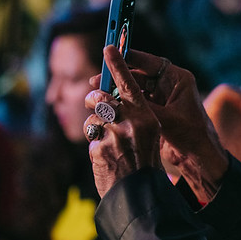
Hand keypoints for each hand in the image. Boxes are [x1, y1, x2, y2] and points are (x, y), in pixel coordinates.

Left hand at [84, 46, 160, 197]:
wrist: (140, 193)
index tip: (109, 46)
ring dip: (94, 126)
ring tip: (106, 140)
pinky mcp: (99, 149)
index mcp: (147, 117)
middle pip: (103, 98)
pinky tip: (105, 157)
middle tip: (94, 102)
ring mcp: (114, 136)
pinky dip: (95, 145)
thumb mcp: (149, 135)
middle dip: (94, 99)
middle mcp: (132, 123)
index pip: (130, 84)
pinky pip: (90, 138)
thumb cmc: (145, 162)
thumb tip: (113, 98)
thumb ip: (134, 115)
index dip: (119, 64)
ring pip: (93, 118)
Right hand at [110, 48, 228, 201]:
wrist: (199, 157)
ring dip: (118, 91)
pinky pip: (135, 102)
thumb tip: (116, 99)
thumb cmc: (191, 135)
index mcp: (178, 79)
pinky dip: (123, 103)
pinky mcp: (155, 110)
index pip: (150, 63)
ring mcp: (162, 97)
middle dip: (118, 76)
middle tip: (95, 80)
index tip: (109, 54)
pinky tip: (107, 106)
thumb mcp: (165, 119)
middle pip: (139, 74)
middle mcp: (170, 85)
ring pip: (135, 88)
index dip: (129, 58)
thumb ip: (143, 107)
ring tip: (97, 94)